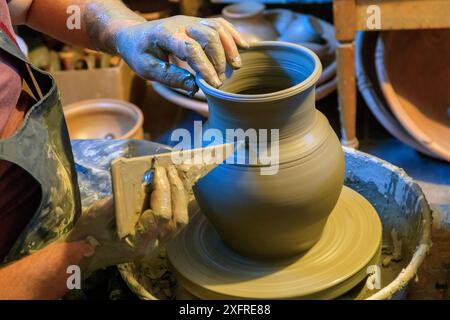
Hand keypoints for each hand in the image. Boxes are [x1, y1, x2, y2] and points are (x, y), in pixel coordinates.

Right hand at [66, 162, 201, 277]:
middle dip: (176, 190)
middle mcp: (154, 245)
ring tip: (173, 173)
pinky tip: (172, 183)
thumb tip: (126, 185)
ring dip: (179, 194)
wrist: (88, 254)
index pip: (161, 216)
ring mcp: (160, 241)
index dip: (162, 191)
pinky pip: (176, 217)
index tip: (157, 171)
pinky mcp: (161, 235)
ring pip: (181, 219)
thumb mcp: (93, 219)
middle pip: (178, 218)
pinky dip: (177, 199)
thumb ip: (109, 205)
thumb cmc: (90, 236)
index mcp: (138, 243)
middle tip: (169, 168)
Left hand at [114, 15, 248, 93]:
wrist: (134, 34)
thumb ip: (170, 77)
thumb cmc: (139, 53)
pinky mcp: (198, 24)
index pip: (191, 48)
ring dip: (230, 46)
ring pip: (217, 27)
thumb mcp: (147, 69)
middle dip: (219, 59)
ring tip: (236, 66)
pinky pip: (220, 24)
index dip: (205, 67)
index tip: (214, 85)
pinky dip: (233, 35)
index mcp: (165, 35)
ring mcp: (191, 22)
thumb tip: (194, 86)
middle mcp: (180, 24)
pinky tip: (243, 47)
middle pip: (208, 35)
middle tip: (221, 81)